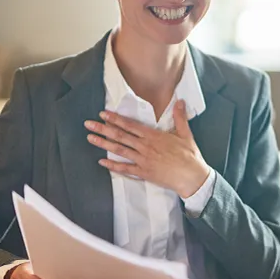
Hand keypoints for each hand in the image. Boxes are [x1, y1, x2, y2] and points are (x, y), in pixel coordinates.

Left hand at [84, 100, 209, 197]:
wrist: (191, 177)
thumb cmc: (189, 156)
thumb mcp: (186, 134)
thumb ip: (180, 117)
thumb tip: (180, 101)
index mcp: (154, 136)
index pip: (130, 125)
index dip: (115, 119)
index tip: (103, 114)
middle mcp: (145, 147)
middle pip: (120, 136)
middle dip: (103, 129)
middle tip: (88, 124)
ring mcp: (143, 160)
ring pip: (120, 150)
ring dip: (104, 144)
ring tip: (91, 139)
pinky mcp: (144, 172)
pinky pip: (125, 169)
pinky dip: (113, 166)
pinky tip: (102, 162)